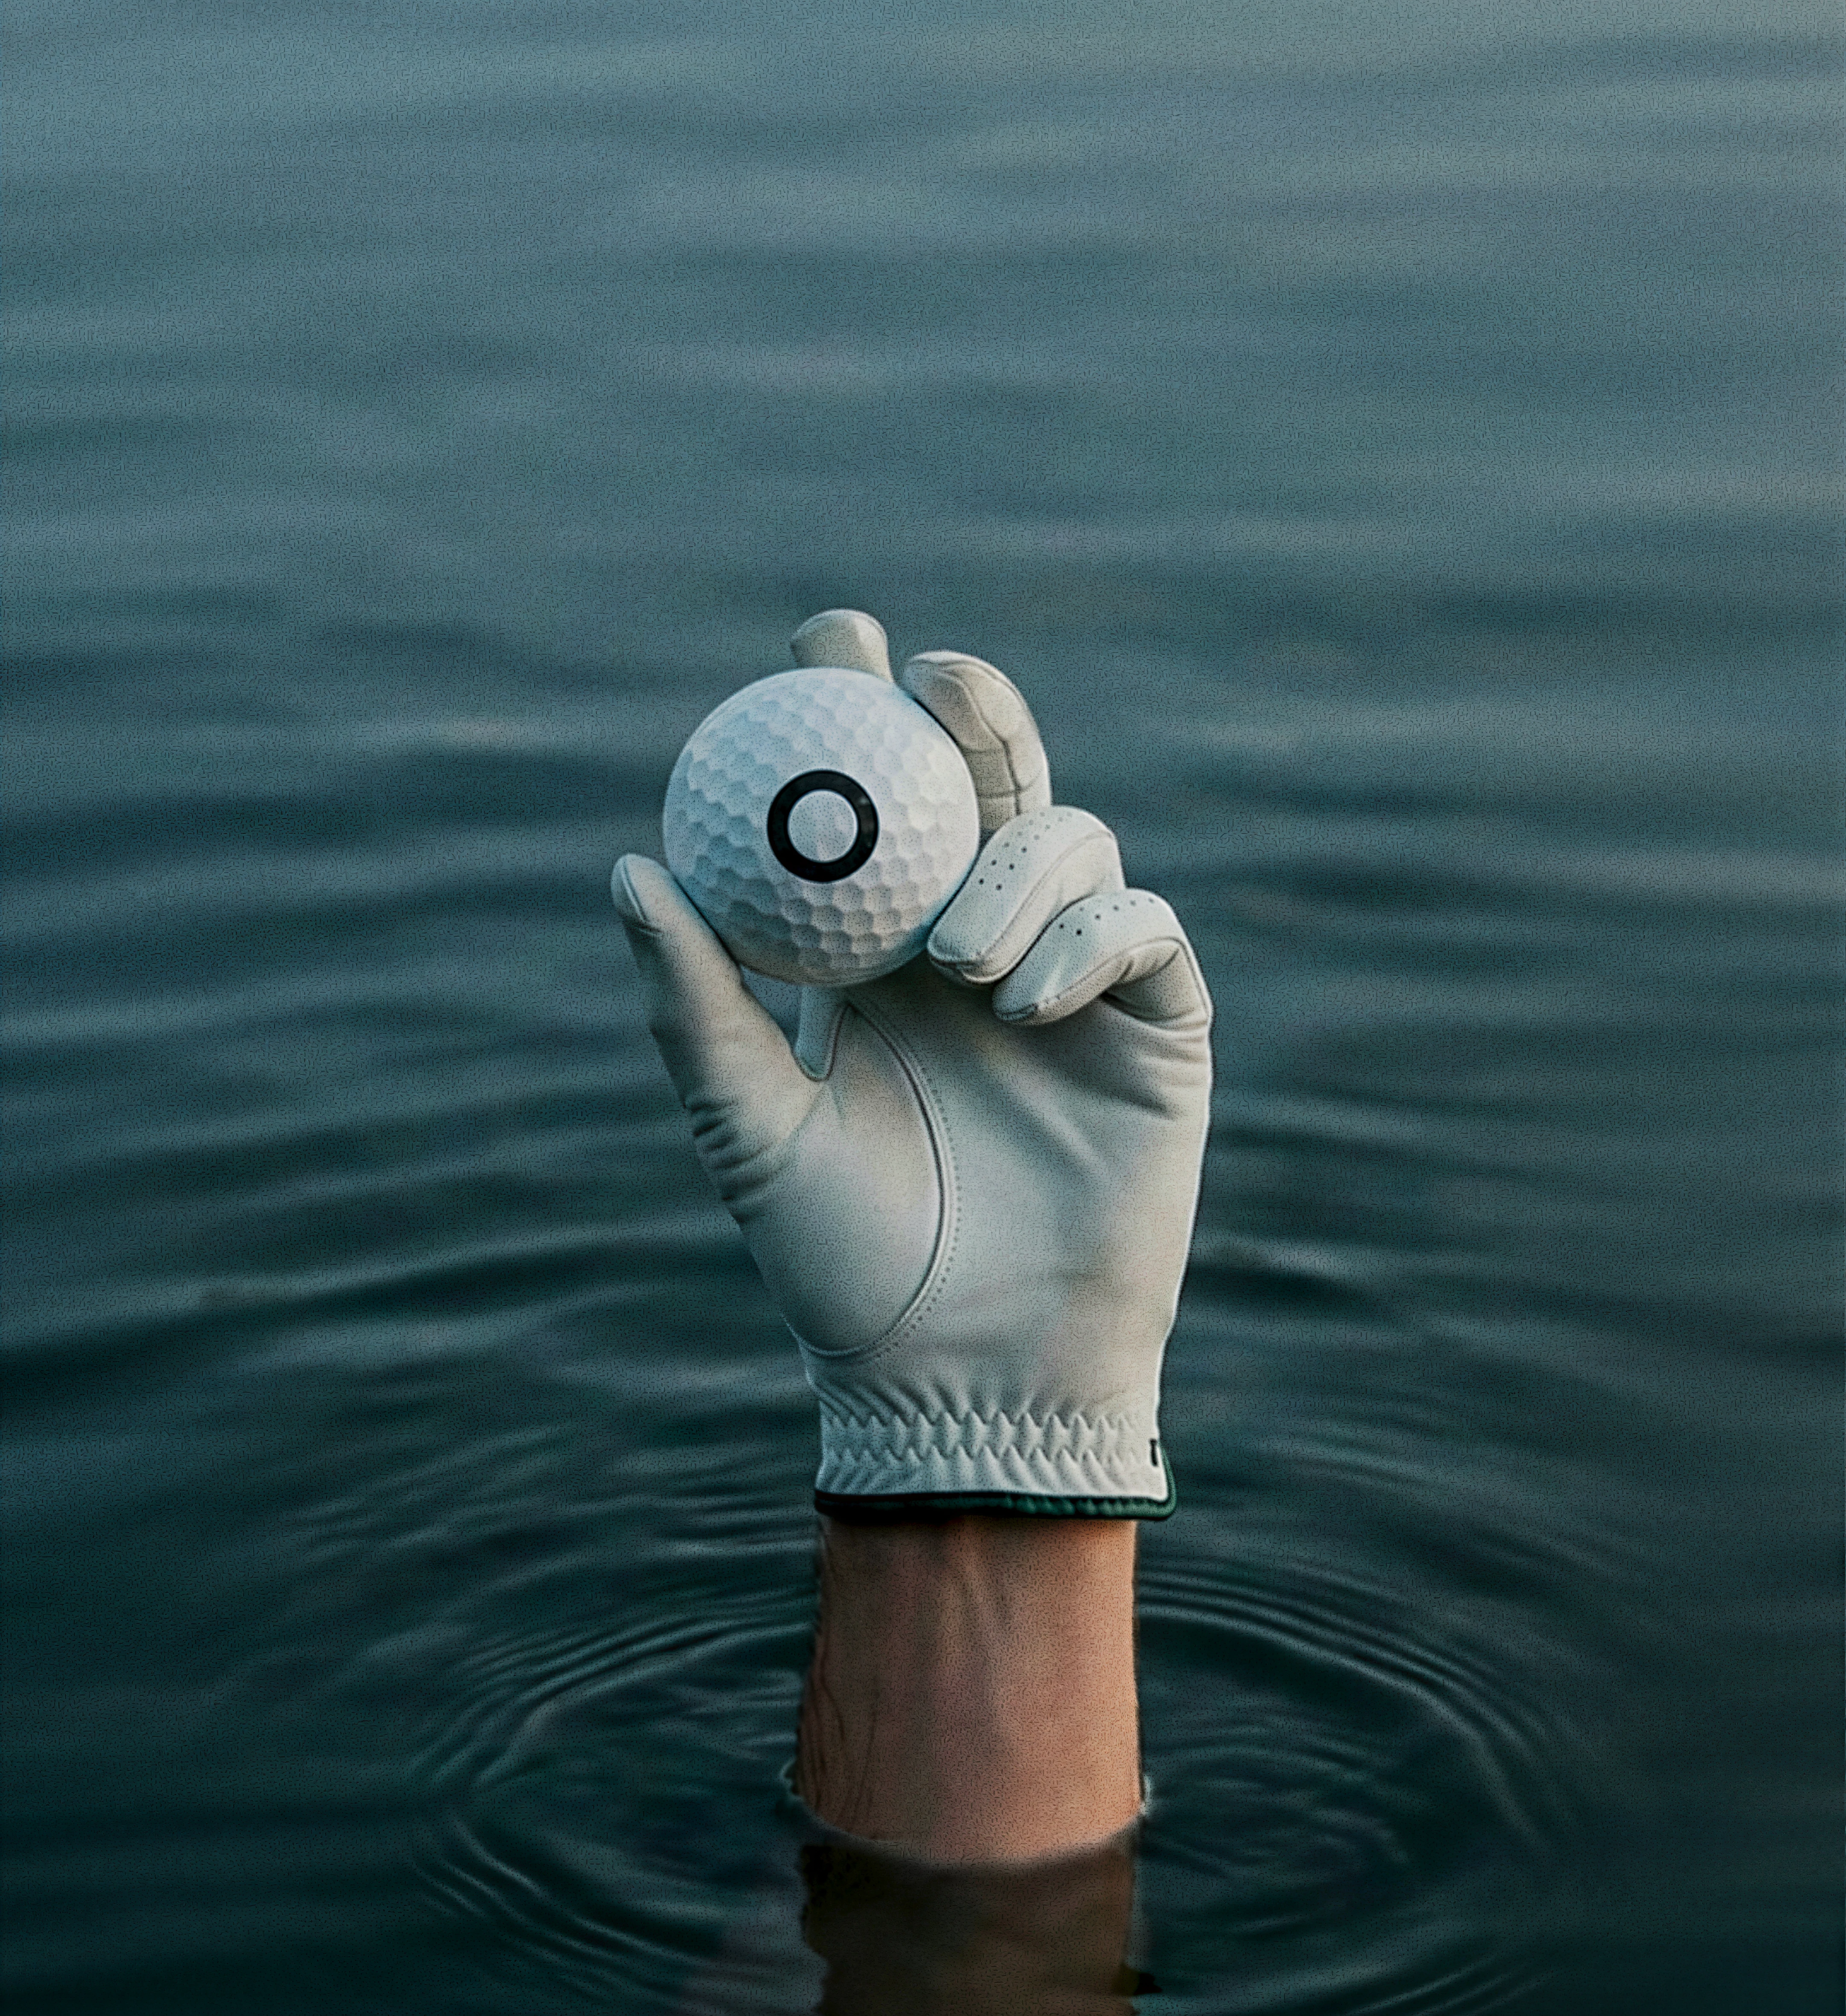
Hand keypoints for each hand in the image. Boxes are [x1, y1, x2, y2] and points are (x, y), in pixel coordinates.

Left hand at [614, 612, 1211, 1514]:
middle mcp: (982, 949)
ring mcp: (1077, 982)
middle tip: (926, 682)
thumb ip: (697, 1005)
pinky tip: (1030, 996)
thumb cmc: (843, 1266)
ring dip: (1019, 865)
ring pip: (1073, 841)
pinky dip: (1091, 934)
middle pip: (992, 783)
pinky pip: (1141, 927)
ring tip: (959, 961)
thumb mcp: (750, 1129)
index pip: (877, 807)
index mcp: (881, 958)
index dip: (859, 710)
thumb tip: (629, 868)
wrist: (964, 1375)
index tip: (827, 640)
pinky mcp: (1158, 1025)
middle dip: (971, 711)